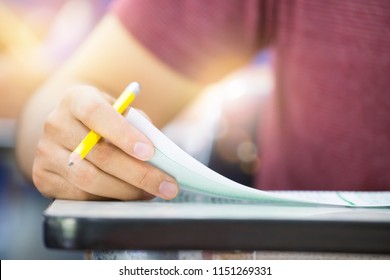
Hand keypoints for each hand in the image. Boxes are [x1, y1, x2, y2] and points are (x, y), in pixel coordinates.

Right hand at [32, 85, 178, 199]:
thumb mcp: (123, 113)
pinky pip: (79, 196)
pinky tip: (128, 196)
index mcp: (76, 99)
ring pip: (89, 180)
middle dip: (139, 174)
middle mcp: (55, 124)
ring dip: (127, 191)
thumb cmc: (108, 120)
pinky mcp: (42, 177)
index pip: (97, 114)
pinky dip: (108, 199)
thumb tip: (160, 158)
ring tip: (151, 192)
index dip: (124, 134)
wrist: (73, 127)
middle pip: (99, 154)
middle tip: (167, 186)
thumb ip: (139, 127)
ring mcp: (45, 152)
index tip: (149, 152)